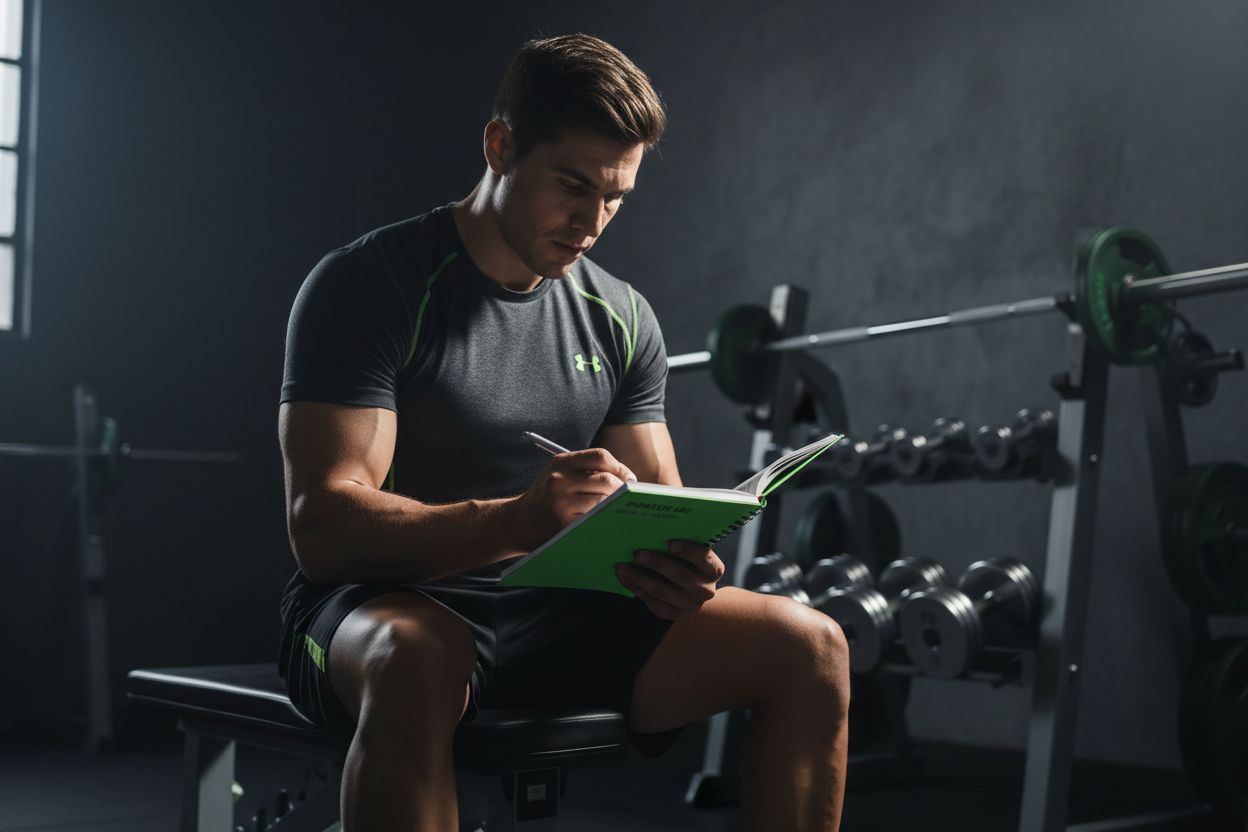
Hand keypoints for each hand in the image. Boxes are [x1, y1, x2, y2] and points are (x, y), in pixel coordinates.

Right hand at [511, 448, 636, 549]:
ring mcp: (560, 502)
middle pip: (606, 479)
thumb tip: (624, 477)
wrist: (515, 523)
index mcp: (560, 463)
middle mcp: (559, 480)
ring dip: (613, 506)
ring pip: (602, 501)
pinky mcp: (562, 524)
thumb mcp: (556, 475)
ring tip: (615, 509)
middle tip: (627, 497)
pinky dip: (602, 520)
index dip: (619, 467)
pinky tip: (603, 522)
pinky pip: (594, 519)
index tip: (628, 478)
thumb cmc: (543, 499)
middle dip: (622, 489)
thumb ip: (584, 471)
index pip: (600, 456)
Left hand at [615, 539, 724, 619]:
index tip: (670, 543)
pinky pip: (653, 603)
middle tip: (637, 554)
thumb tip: (653, 530)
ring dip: (639, 578)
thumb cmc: (688, 561)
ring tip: (622, 567)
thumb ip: (681, 541)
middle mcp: (706, 590)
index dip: (688, 551)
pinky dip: (636, 589)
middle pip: (680, 576)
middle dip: (657, 564)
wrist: (693, 590)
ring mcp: (690, 605)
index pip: (704, 558)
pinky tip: (624, 578)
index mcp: (714, 570)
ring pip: (662, 591)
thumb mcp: (692, 551)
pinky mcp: (674, 614)